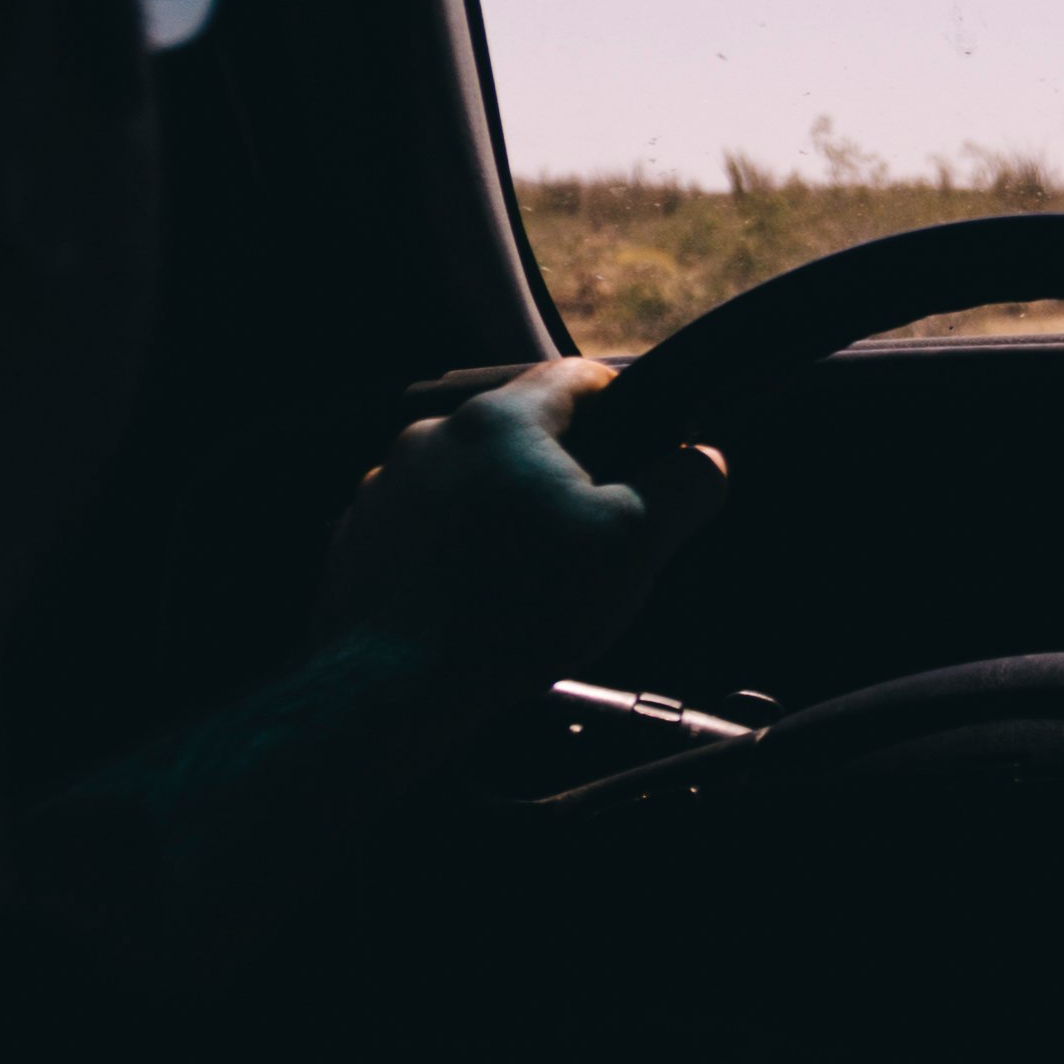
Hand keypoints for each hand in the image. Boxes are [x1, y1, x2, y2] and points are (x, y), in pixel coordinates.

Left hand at [317, 358, 730, 679]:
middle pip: (521, 435)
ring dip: (503, 512)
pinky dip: (455, 552)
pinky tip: (478, 599)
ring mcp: (385, 489)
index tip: (645, 447)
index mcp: (501, 421)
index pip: (577, 376)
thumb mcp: (635, 545)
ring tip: (530, 577)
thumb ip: (685, 488)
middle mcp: (432, 439)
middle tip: (594, 533)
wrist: (393, 687)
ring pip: (470, 482)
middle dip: (563, 475)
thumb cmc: (516, 608)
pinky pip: (425, 528)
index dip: (625, 405)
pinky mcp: (358, 540)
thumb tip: (705, 460)